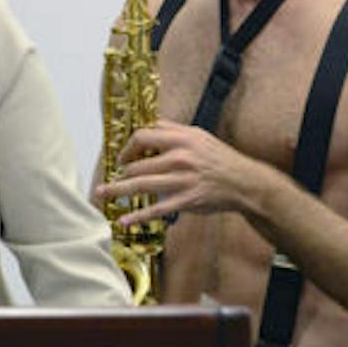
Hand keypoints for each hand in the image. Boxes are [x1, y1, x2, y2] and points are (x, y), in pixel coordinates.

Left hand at [94, 118, 253, 225]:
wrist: (245, 182)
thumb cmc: (221, 159)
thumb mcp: (199, 136)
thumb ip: (174, 130)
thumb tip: (150, 126)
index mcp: (182, 139)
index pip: (143, 136)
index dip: (127, 147)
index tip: (122, 157)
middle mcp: (181, 157)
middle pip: (138, 163)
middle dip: (120, 172)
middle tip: (111, 179)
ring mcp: (183, 180)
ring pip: (141, 185)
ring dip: (118, 191)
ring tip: (102, 194)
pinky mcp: (187, 200)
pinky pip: (157, 209)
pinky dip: (138, 216)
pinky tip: (124, 220)